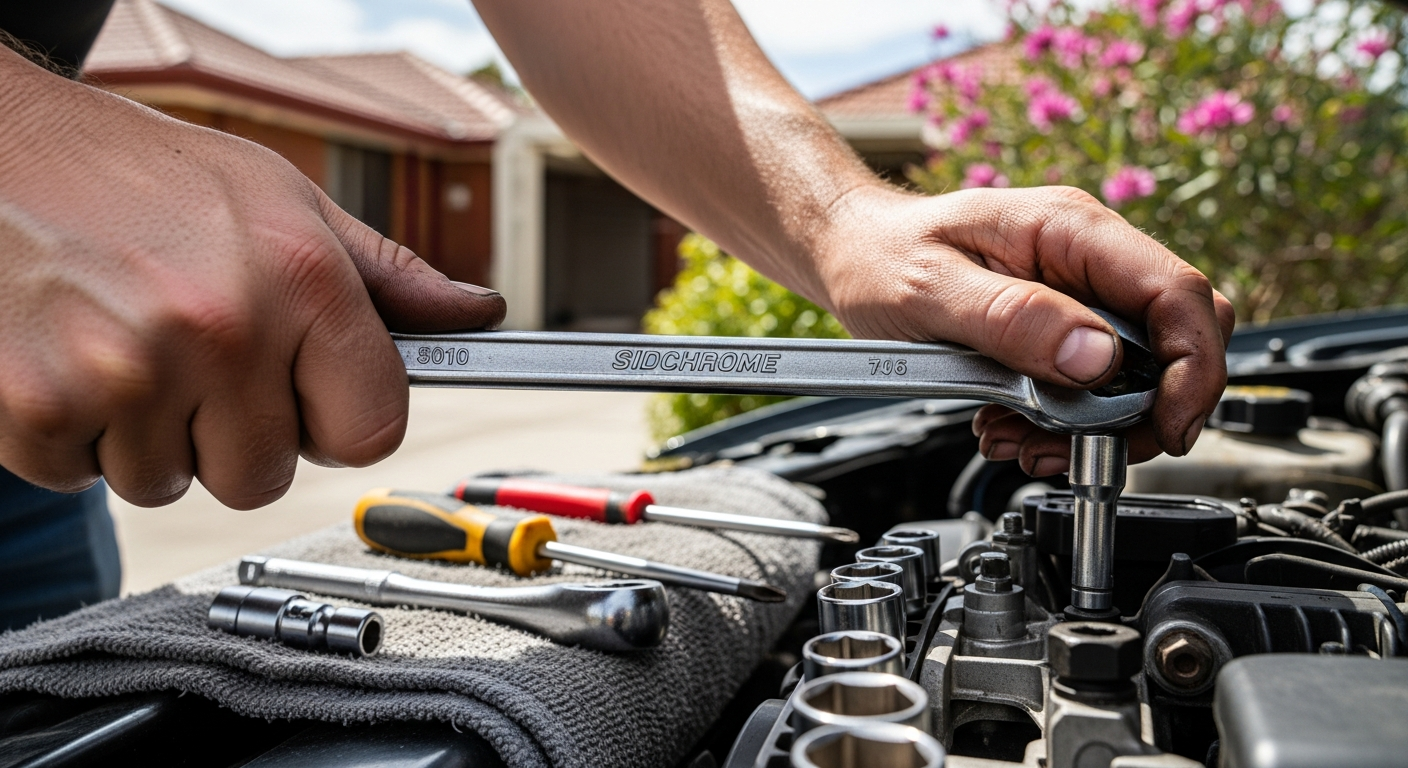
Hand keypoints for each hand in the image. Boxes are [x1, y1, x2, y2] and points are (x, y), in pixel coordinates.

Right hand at [0, 50, 503, 507]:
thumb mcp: (285, 201)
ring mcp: (125, 374)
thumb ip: (386, 277)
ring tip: (129, 342)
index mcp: (302, 281)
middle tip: (198, 357)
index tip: (312, 397)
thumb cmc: (147, 174)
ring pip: (171, 485)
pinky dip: (74, 436)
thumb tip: (480, 315)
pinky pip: (81, 480)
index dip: (341, 421)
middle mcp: (223, 331)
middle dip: (236, 433)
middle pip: (265, 476)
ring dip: (151, 435)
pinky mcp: (36, 407)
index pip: (373, 432)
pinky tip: (74, 357)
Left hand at [812, 184, 1234, 474]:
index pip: (1178, 292)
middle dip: (1142, 409)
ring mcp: (1078, 293)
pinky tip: (1012, 426)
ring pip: (1135, 373)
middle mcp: (1087, 257)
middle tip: (1081, 448)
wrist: (853, 255)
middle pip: (1174, 339)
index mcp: (1070, 229)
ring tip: (1022, 441)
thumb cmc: (881, 257)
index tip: (1168, 427)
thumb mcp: (932, 291)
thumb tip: (1096, 357)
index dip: (1193, 367)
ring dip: (1090, 425)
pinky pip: (1090, 384)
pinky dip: (1061, 422)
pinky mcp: (1059, 327)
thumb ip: (1014, 321)